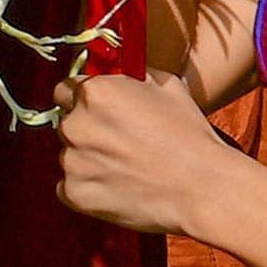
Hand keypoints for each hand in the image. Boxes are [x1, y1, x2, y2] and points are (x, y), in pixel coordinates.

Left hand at [57, 72, 226, 239]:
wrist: (201, 188)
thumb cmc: (188, 135)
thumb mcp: (165, 85)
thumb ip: (128, 75)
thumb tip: (113, 72)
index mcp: (94, 92)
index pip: (65, 90)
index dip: (83, 99)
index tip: (99, 111)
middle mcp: (75, 125)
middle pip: (67, 123)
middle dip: (88, 129)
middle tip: (119, 142)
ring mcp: (72, 162)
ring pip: (71, 156)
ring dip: (89, 159)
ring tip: (126, 168)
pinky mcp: (75, 194)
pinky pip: (71, 187)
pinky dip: (89, 188)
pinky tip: (119, 187)